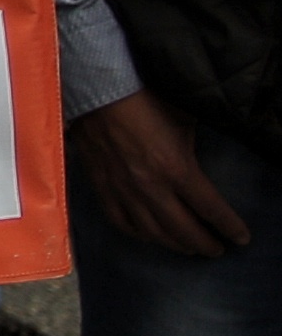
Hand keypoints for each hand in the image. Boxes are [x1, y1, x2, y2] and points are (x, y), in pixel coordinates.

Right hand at [76, 89, 252, 258]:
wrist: (95, 86)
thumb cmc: (144, 98)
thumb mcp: (183, 120)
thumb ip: (194, 150)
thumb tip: (205, 163)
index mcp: (176, 169)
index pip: (212, 210)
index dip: (230, 227)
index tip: (241, 238)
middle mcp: (151, 188)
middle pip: (184, 231)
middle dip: (206, 244)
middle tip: (217, 249)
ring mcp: (123, 190)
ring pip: (153, 234)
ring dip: (175, 245)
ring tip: (188, 247)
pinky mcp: (101, 186)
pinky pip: (121, 222)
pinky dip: (138, 235)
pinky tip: (149, 235)